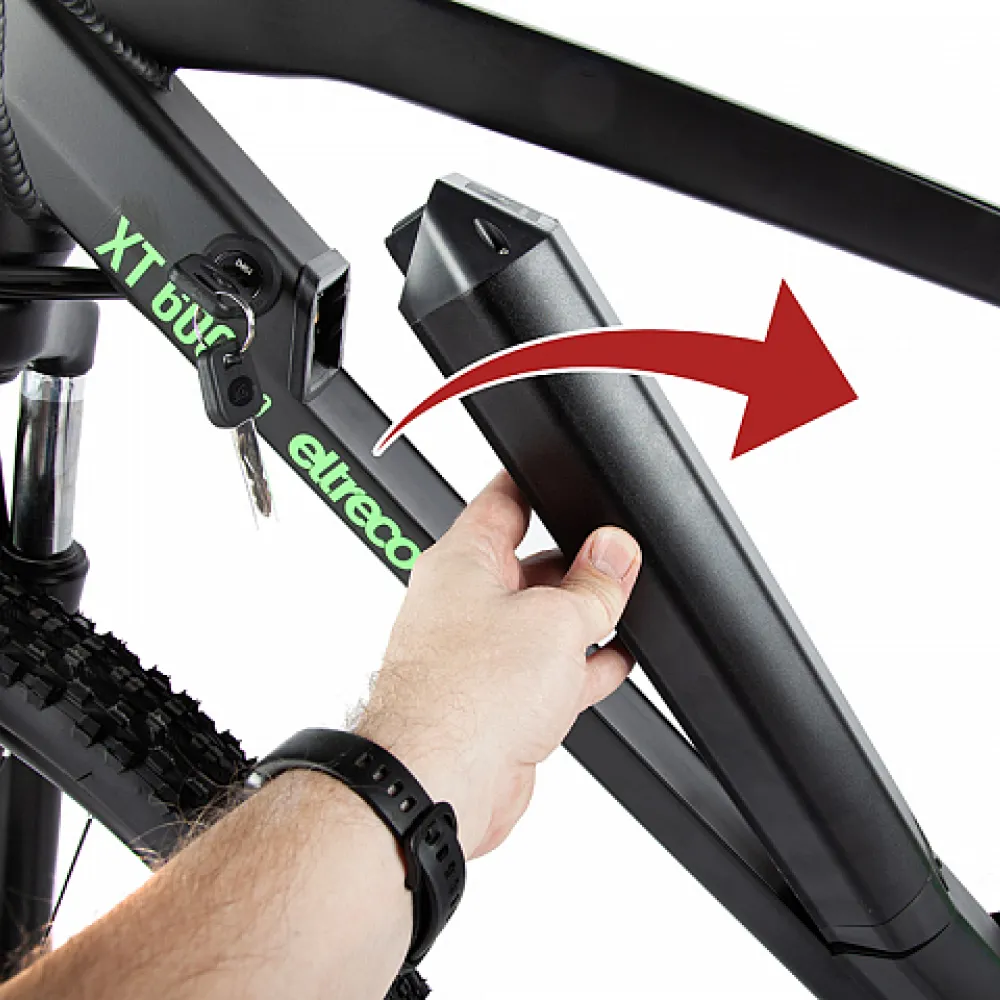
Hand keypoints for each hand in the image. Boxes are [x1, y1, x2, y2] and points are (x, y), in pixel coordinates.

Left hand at [356, 472, 640, 858]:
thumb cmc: (465, 697)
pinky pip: (546, 670)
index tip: (575, 478)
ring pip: (542, 621)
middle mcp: (464, 605)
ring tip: (626, 606)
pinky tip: (614, 661)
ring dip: (584, 618)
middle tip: (621, 560)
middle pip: (531, 564)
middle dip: (577, 562)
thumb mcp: (554, 621)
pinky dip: (582, 665)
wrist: (438, 783)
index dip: (541, 485)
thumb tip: (615, 551)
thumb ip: (593, 585)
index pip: (504, 502)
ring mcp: (479, 654)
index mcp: (462, 562)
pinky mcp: (496, 700)